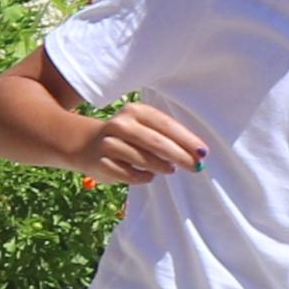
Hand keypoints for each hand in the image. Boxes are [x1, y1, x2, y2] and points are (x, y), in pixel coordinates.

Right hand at [78, 100, 207, 184]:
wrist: (86, 144)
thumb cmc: (128, 137)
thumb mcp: (145, 128)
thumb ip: (169, 137)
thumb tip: (198, 154)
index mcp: (135, 111)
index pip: (165, 125)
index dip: (186, 139)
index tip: (203, 153)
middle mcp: (120, 124)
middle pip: (155, 142)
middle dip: (179, 156)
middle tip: (195, 167)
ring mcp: (108, 143)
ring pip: (142, 159)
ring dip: (161, 167)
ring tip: (169, 170)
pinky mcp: (100, 163)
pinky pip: (128, 174)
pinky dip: (142, 177)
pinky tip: (148, 176)